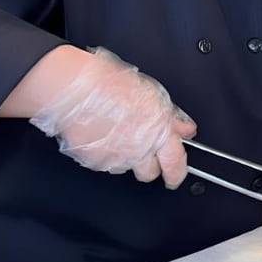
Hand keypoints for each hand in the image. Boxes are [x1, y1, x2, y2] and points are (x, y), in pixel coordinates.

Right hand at [29, 47, 196, 187]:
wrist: (75, 88)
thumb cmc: (112, 85)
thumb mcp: (153, 96)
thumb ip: (172, 118)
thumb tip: (186, 129)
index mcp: (157, 133)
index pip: (175, 164)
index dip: (177, 174)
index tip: (174, 177)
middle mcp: (137, 151)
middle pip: (148, 174)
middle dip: (148, 166)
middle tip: (142, 151)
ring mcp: (113, 158)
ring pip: (123, 168)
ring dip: (123, 158)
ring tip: (115, 134)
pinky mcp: (92, 161)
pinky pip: (102, 164)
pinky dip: (103, 154)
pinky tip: (99, 134)